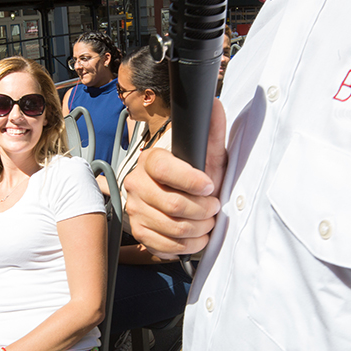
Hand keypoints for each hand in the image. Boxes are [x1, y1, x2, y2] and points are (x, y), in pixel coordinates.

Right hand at [124, 99, 227, 258]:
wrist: (181, 199)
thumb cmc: (196, 177)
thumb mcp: (208, 156)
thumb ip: (211, 132)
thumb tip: (216, 105)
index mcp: (151, 160)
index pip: (165, 169)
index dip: (191, 181)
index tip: (210, 186)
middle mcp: (136, 183)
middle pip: (173, 204)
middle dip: (203, 210)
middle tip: (214, 207)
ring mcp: (135, 208)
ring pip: (173, 227)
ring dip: (200, 229)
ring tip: (208, 221)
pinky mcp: (139, 231)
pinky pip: (166, 246)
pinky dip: (188, 245)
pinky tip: (196, 235)